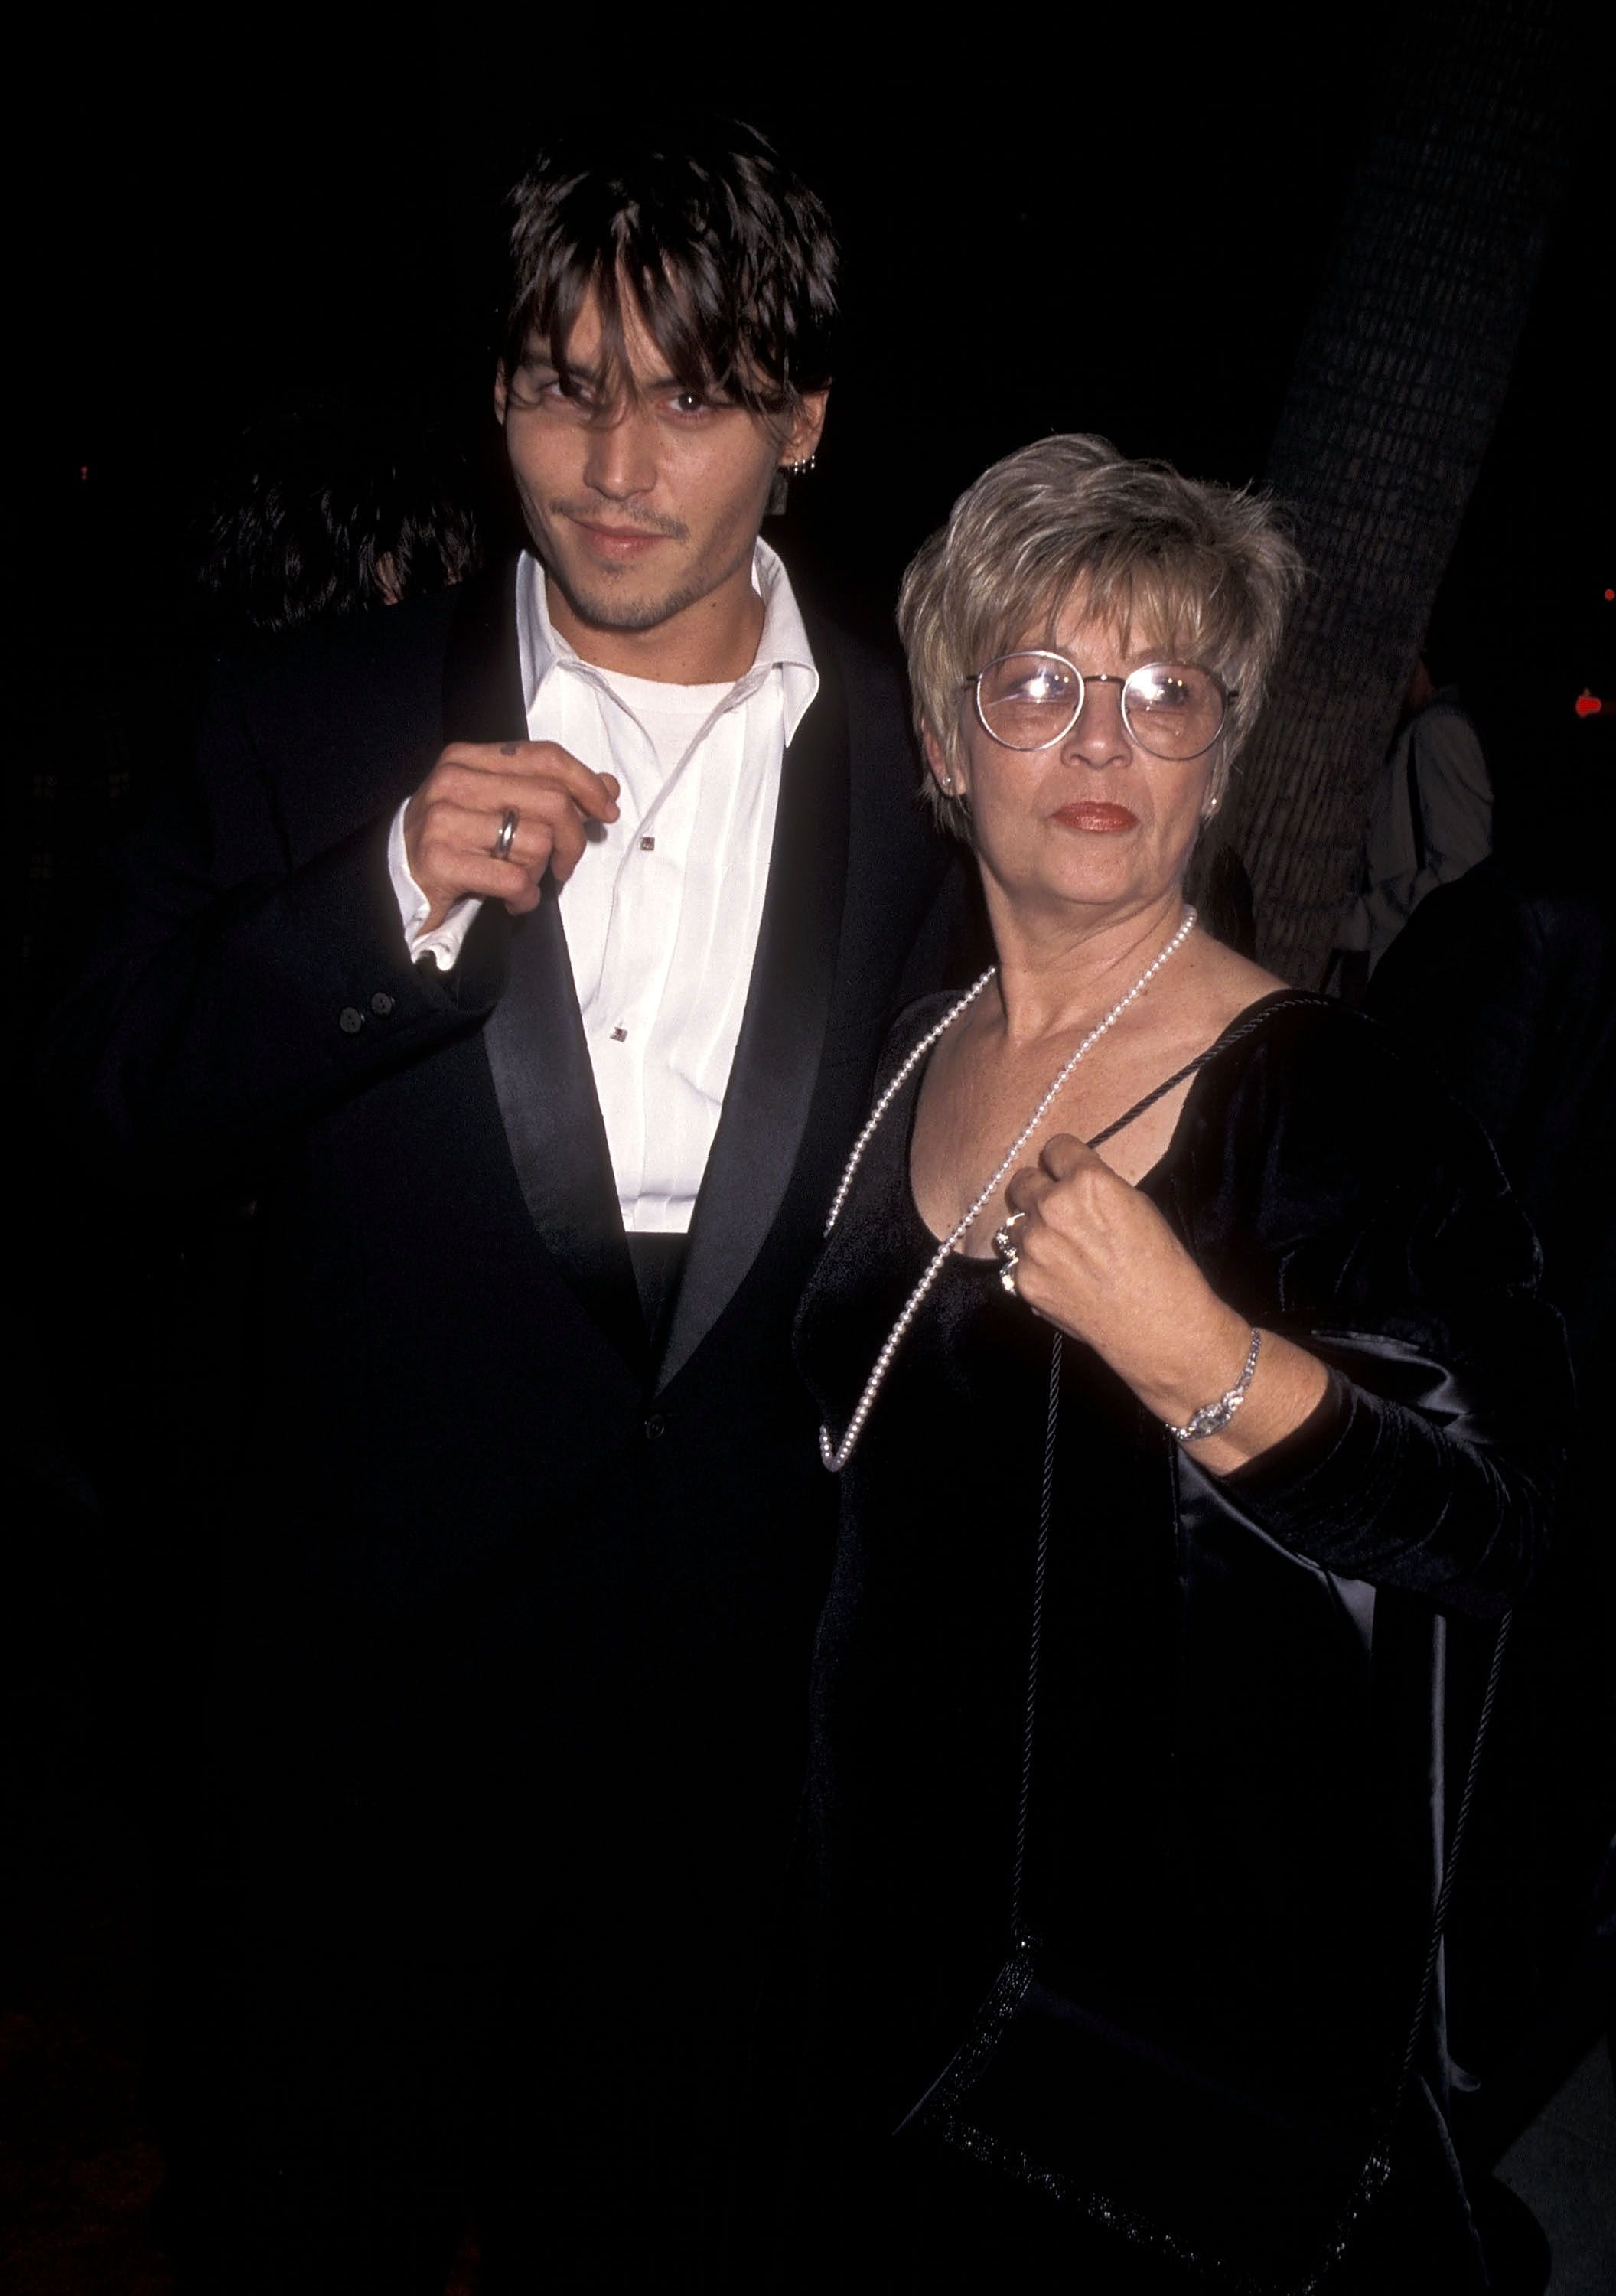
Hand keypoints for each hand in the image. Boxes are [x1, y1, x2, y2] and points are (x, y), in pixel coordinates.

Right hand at [404, 740, 619, 929]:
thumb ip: (546, 791)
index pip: (544, 757)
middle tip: (566, 864)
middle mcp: (453, 782)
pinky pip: (514, 879)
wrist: (396, 881)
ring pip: (537, 842)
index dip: (585, 783)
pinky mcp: (440, 861)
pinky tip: (512, 900)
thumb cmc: (454, 842)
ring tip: (521, 881)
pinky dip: (525, 898)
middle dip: (574, 840)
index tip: (607, 809)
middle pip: (551, 801)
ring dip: (540, 873)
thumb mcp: (497, 805)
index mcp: (468, 759)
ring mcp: (443, 820)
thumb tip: (606, 788)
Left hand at [1004, 1135, 1328, 1468]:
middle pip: (1023, 1180)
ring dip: (1032, 1230)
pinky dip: (1032, 1266)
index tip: (1067, 1171)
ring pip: (1014, 1222)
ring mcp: (1034, 1245)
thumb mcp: (1137, 1206)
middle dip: (1040, 1191)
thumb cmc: (1162, 1265)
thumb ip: (1097, 1187)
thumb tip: (1070, 1180)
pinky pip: (1016, 1261)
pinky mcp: (1023, 1280)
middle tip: (1059, 1211)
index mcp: (1088, 1181)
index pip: (1055, 1147)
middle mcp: (1054, 1207)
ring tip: (1061, 1250)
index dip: (1064, 1161)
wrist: (1159, 1326)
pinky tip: (1061, 1278)